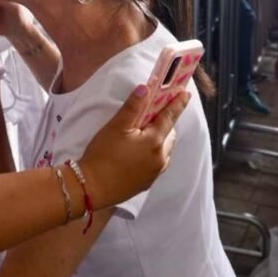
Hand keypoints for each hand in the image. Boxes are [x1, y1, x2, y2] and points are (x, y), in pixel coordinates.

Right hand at [80, 83, 187, 208]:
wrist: (92, 188)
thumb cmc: (102, 155)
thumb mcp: (115, 126)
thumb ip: (133, 107)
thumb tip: (146, 88)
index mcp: (154, 141)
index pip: (169, 117)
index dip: (178, 104)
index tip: (186, 94)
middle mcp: (159, 158)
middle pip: (169, 135)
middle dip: (165, 124)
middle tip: (152, 116)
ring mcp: (154, 172)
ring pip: (165, 151)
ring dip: (160, 141)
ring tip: (143, 136)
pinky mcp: (146, 183)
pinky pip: (157, 164)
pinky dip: (153, 155)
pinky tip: (138, 154)